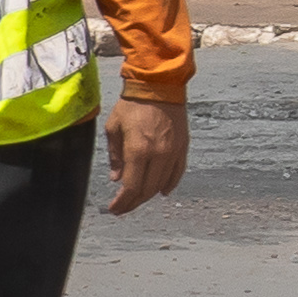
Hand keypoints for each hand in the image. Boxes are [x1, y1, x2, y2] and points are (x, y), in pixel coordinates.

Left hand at [106, 93, 187, 215]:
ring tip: (136, 200)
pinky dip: (169, 184)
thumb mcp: (114, 128)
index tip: (114, 209)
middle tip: (122, 208)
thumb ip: (115, 156)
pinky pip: (177, 173)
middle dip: (133, 202)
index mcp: (138, 150)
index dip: (123, 202)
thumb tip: (117, 178)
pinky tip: (161, 191)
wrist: (159, 87)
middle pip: (147, 189)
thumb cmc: (132, 105)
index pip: (131, 186)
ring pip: (162, 184)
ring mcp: (173, 152)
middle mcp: (158, 154)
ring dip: (149, 195)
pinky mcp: (183, 148)